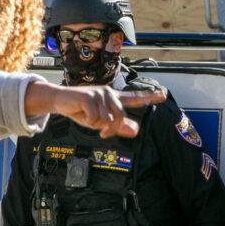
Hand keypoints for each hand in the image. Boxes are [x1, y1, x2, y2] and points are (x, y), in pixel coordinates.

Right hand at [25, 80, 165, 138]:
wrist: (60, 101)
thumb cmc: (81, 111)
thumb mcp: (100, 122)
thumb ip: (118, 126)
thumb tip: (135, 130)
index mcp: (113, 99)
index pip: (134, 98)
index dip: (149, 97)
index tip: (163, 95)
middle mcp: (110, 94)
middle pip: (119, 118)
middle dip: (109, 128)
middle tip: (101, 132)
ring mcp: (100, 93)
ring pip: (106, 120)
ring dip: (95, 124)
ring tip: (87, 116)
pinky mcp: (90, 96)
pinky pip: (95, 118)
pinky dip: (87, 121)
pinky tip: (81, 113)